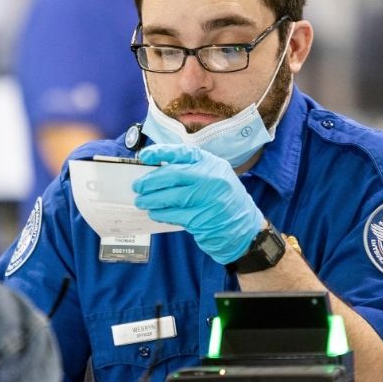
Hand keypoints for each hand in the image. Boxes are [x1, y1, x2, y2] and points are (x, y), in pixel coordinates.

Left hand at [134, 143, 263, 264]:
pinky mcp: (201, 220)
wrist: (244, 228)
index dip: (160, 152)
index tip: (144, 157)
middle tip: (137, 186)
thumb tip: (156, 172)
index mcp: (212, 164)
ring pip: (170, 197)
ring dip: (151, 200)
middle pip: (172, 175)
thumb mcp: (214, 177)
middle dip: (150, 181)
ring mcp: (207, 200)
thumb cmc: (223, 200)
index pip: (182, 153)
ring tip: (141, 201)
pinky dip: (161, 214)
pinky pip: (174, 215)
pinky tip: (155, 213)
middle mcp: (211, 179)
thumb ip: (191, 171)